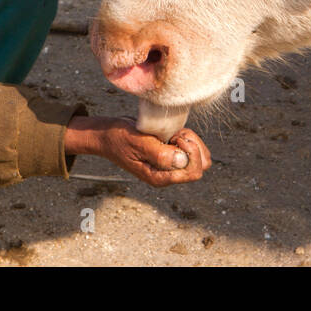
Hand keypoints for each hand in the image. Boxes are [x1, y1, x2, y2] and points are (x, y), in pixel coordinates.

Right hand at [65, 115, 211, 186]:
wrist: (109, 134)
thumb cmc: (121, 138)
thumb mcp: (139, 144)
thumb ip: (160, 154)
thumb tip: (183, 161)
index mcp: (161, 178)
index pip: (193, 172)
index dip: (191, 153)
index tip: (174, 139)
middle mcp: (168, 174)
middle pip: (201, 165)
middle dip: (193, 146)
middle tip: (175, 135)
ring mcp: (171, 164)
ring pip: (199, 155)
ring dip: (190, 140)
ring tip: (171, 134)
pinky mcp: (171, 153)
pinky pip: (191, 147)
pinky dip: (186, 136)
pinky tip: (171, 133)